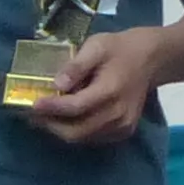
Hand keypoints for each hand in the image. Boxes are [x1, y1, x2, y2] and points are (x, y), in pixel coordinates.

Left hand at [27, 26, 168, 147]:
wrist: (151, 60)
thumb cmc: (120, 49)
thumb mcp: (96, 46)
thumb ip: (76, 65)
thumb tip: (56, 83)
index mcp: (111, 91)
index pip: (75, 107)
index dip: (52, 108)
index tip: (32, 104)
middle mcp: (118, 114)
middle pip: (76, 131)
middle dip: (51, 125)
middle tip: (33, 114)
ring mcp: (122, 126)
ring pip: (82, 138)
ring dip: (60, 130)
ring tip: (45, 116)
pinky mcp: (123, 132)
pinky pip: (92, 138)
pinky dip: (76, 131)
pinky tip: (65, 118)